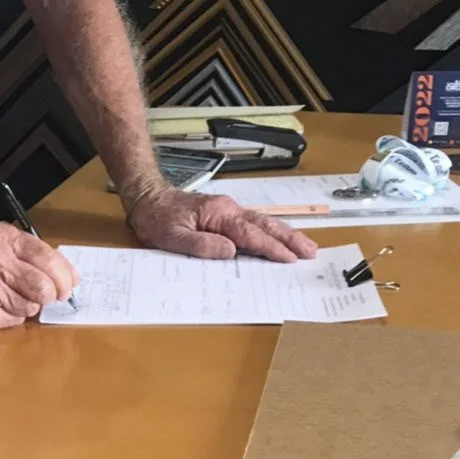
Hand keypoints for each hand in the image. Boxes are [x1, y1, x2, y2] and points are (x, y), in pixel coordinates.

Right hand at [0, 222, 78, 330]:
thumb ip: (29, 251)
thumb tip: (66, 275)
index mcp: (4, 239)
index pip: (48, 259)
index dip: (65, 275)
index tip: (70, 283)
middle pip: (45, 288)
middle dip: (52, 293)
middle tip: (49, 294)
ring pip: (32, 306)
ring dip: (30, 303)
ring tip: (12, 293)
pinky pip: (16, 319)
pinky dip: (14, 314)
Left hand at [126, 185, 318, 263]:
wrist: (148, 199)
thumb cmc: (156, 219)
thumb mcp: (171, 238)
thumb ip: (201, 245)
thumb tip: (230, 252)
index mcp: (218, 214)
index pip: (250, 234)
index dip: (271, 248)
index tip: (290, 259)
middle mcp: (228, 209)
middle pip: (265, 225)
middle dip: (290, 239)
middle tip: (311, 252)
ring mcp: (228, 211)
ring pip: (263, 223)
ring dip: (285, 235)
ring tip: (306, 247)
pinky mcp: (225, 216)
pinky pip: (253, 224)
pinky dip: (271, 233)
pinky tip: (281, 240)